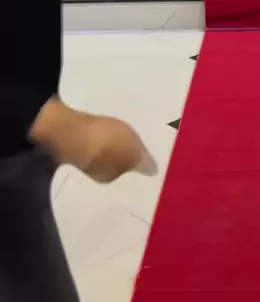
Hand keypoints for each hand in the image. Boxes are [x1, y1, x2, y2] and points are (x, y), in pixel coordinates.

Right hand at [30, 98, 157, 183]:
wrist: (66, 128)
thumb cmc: (103, 142)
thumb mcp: (130, 150)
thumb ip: (142, 160)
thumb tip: (152, 171)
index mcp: (107, 177)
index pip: (125, 171)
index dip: (133, 160)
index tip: (139, 151)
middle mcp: (92, 172)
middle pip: (111, 162)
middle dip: (120, 152)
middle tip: (130, 138)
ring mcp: (78, 156)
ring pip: (99, 150)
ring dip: (107, 141)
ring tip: (116, 128)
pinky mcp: (68, 140)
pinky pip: (88, 138)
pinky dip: (96, 133)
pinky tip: (99, 124)